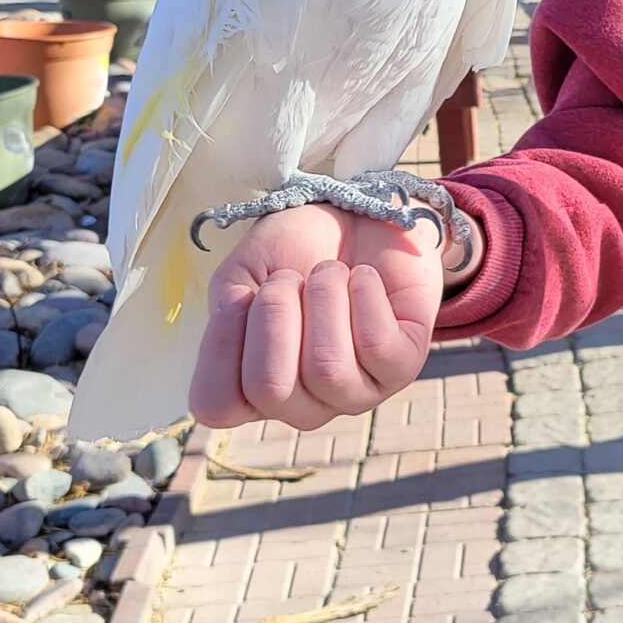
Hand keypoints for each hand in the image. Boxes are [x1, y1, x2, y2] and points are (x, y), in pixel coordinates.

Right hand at [189, 203, 455, 430]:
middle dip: (275, 311)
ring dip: (323, 297)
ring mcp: (355, 393)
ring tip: (330, 272)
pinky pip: (377, 346)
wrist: (357, 216)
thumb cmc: (295, 253)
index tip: (243, 295)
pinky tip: (363, 277)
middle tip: (291, 277)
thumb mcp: (241, 276)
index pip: (218, 406)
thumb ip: (225, 310)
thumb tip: (239, 317)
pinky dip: (364, 293)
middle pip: (270, 388)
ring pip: (326, 369)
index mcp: (254, 393)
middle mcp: (303, 405)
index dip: (223, 343)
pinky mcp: (403, 367)